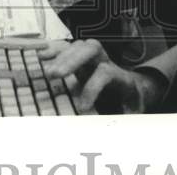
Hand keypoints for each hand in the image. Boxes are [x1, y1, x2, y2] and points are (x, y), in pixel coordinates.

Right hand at [38, 39, 163, 113]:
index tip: (81, 108)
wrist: (134, 88)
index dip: (92, 87)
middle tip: (56, 74)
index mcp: (120, 76)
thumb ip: (124, 121)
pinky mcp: (82, 58)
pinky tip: (42, 55)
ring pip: (79, 46)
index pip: (106, 73)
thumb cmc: (130, 102)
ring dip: (62, 56)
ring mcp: (93, 57)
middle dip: (73, 60)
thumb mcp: (133, 114)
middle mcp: (107, 61)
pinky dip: (55, 50)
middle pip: (92, 49)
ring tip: (48, 72)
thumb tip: (111, 131)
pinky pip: (69, 48)